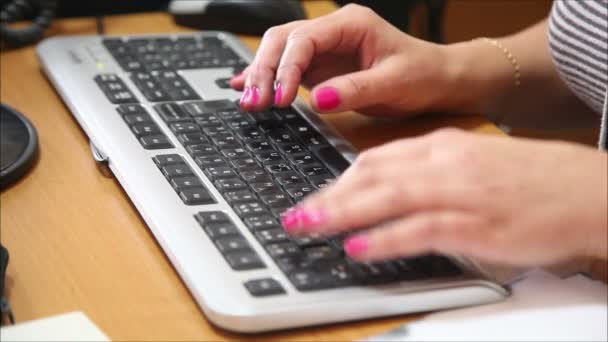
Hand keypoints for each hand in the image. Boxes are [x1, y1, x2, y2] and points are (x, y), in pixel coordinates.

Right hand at [231, 4, 453, 115]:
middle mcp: (332, 32)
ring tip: (249, 102)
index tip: (281, 97)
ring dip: (261, 75)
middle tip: (255, 102)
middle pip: (283, 41)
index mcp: (350, 24)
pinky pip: (287, 68)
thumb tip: (319, 100)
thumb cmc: (422, 74)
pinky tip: (246, 87)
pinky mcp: (320, 67)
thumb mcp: (394, 83)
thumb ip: (356, 90)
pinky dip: (268, 78)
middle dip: (265, 70)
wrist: (436, 80)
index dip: (287, 67)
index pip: (304, 39)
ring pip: (279, 52)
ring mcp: (324, 49)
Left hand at [281, 129, 607, 266]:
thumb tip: (388, 192)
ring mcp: (460, 192)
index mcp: (443, 147)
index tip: (316, 195)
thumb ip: (430, 174)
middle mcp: (445, 164)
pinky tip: (359, 247)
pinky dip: (385, 238)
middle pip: (372, 175)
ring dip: (342, 213)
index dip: (339, 179)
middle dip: (328, 196)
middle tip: (295, 215)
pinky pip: (420, 229)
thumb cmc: (530, 179)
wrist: (587, 189)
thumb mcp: (472, 164)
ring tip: (309, 227)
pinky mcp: (477, 223)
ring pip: (387, 197)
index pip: (376, 158)